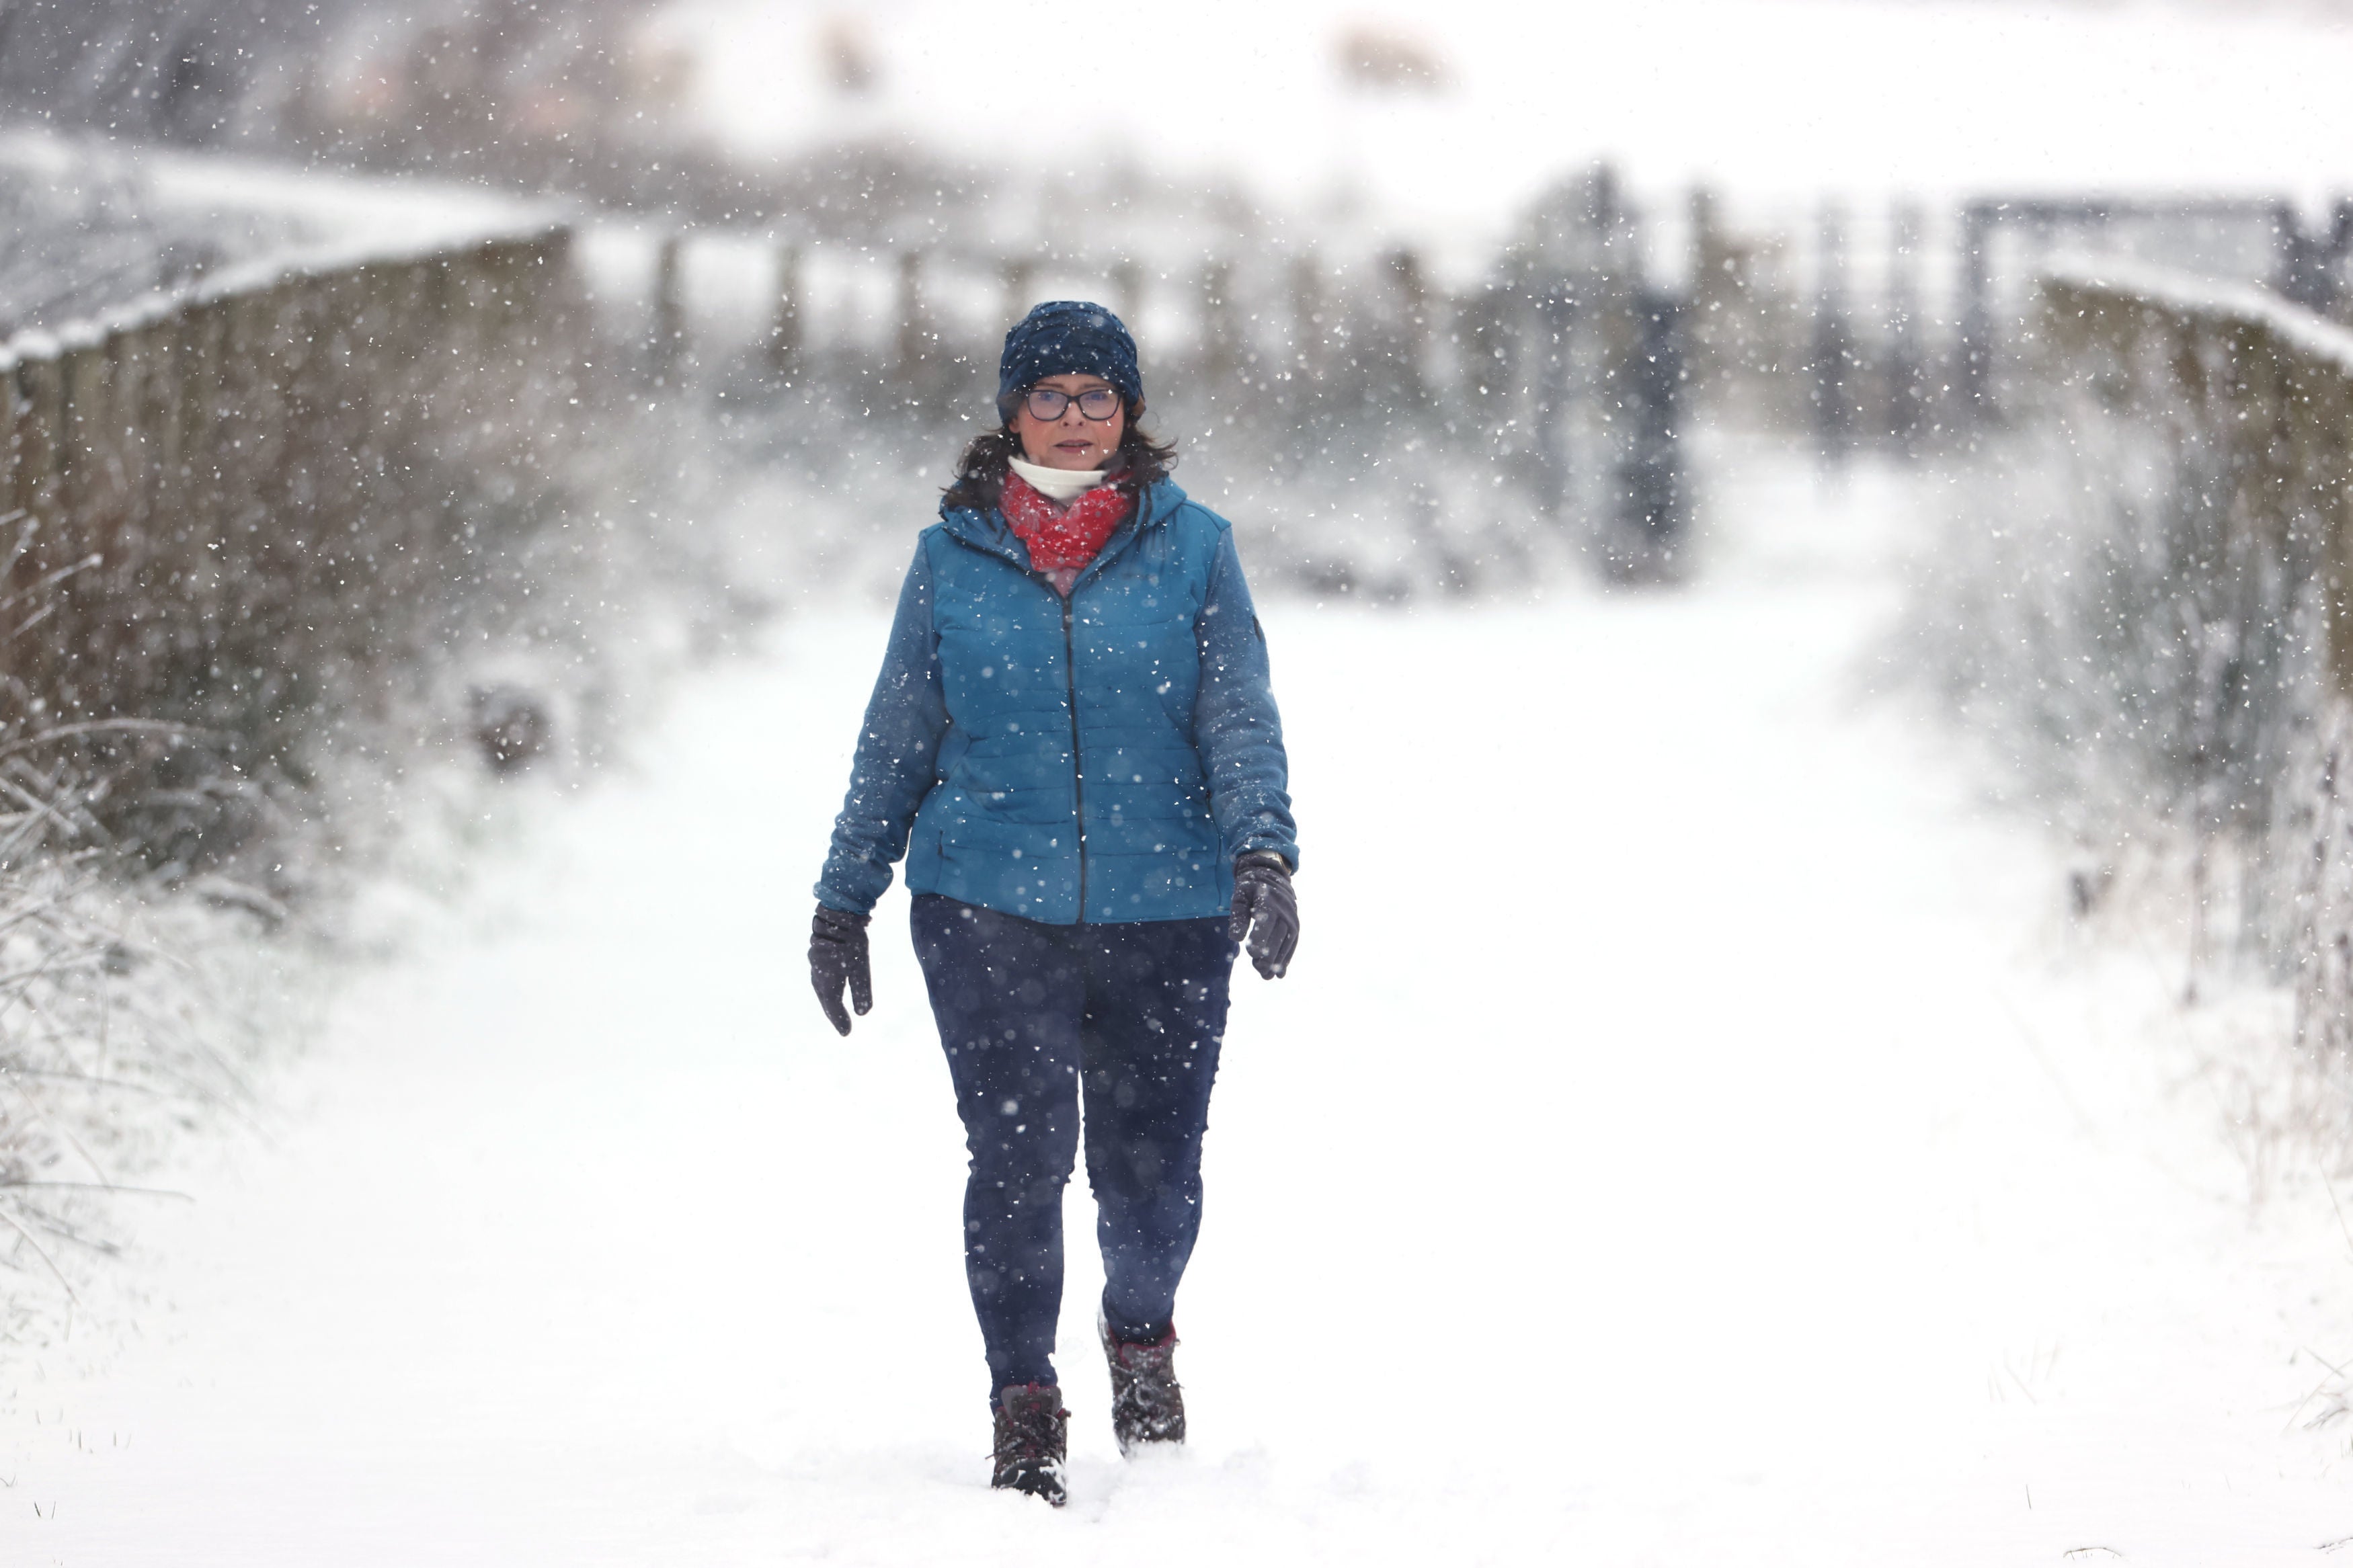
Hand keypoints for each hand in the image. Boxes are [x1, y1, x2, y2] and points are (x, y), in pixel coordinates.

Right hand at [809, 904, 872, 1034]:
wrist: (838, 912)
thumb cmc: (851, 941)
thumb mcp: (861, 968)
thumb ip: (861, 991)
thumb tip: (863, 1013)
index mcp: (826, 981)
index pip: (832, 1006)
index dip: (839, 1020)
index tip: (846, 1033)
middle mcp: (817, 975)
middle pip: (825, 999)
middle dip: (832, 1013)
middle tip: (842, 1026)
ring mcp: (815, 963)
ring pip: (821, 987)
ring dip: (828, 1000)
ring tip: (835, 1011)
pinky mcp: (818, 954)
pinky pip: (820, 975)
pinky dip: (826, 986)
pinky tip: (830, 986)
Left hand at [1228, 852, 1297, 979]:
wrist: (1271, 875)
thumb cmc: (1249, 888)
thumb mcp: (1239, 896)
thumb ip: (1237, 916)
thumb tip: (1235, 939)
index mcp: (1268, 900)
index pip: (1266, 922)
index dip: (1260, 939)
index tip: (1252, 954)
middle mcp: (1284, 909)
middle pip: (1277, 936)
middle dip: (1269, 956)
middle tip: (1258, 970)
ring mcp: (1292, 917)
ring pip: (1286, 942)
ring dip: (1277, 961)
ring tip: (1265, 976)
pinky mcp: (1295, 924)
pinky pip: (1292, 943)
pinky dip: (1286, 958)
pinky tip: (1280, 973)